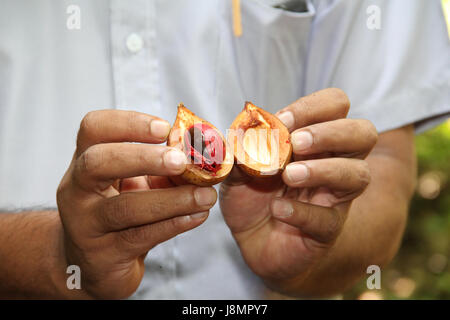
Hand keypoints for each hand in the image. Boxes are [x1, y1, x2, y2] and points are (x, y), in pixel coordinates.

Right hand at [57, 110, 216, 298]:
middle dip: (143, 158)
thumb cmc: (119, 215)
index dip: (128, 122)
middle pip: (98, 162)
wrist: (96, 266)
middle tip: (181, 160)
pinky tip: (197, 216)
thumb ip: (159, 167)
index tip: (165, 128)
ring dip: (172, 199)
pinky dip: (173, 224)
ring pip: (124, 208)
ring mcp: (85, 224)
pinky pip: (140, 237)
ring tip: (205, 196)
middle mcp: (76, 190)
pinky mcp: (102, 256)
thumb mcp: (134, 183)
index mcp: (84, 161)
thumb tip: (200, 155)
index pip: (94, 128)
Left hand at [219, 89, 377, 293]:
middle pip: (363, 133)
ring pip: (358, 175)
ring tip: (289, 175)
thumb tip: (241, 132)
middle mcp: (334, 163)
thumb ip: (241, 150)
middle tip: (297, 143)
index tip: (282, 120)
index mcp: (315, 140)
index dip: (313, 106)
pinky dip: (302, 211)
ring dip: (324, 170)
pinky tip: (277, 209)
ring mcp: (334, 197)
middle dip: (331, 133)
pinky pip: (328, 220)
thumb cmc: (252, 197)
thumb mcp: (238, 168)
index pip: (335, 105)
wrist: (252, 241)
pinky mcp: (326, 230)